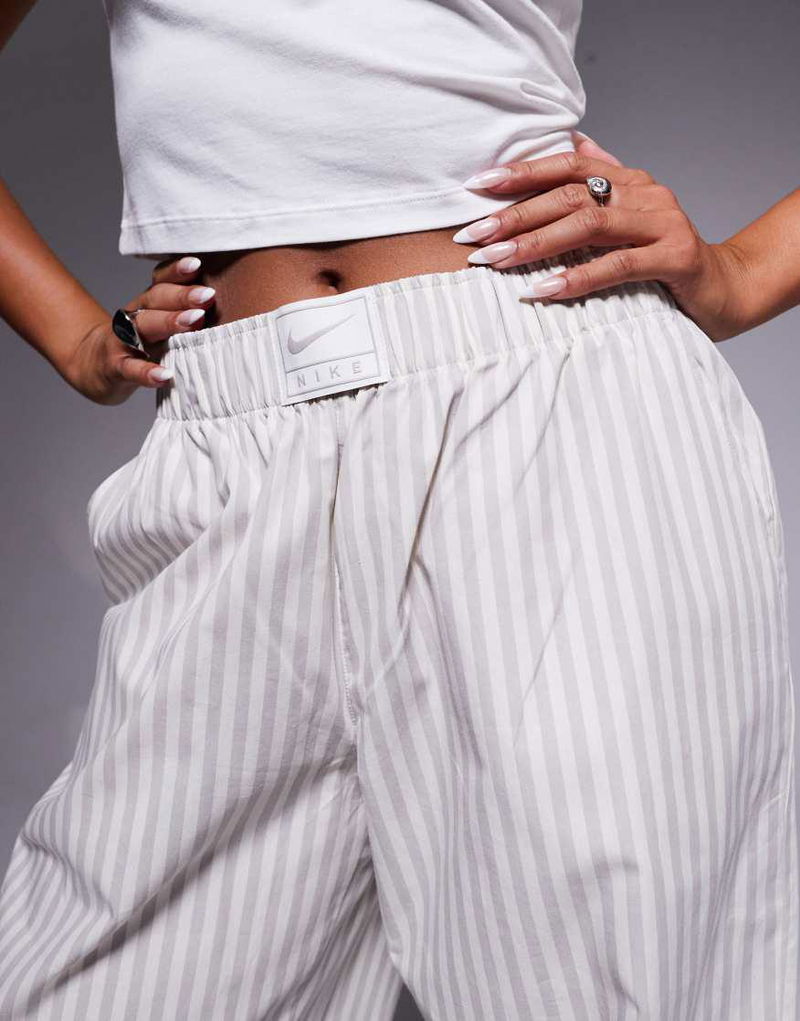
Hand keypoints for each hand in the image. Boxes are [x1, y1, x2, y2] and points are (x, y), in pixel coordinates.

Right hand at [62, 255, 215, 403]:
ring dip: (169, 322)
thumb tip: (228, 305)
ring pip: (143, 327)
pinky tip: (165, 376)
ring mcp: (122, 341)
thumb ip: (186, 314)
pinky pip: (131, 369)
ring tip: (195, 321)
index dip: (177, 271)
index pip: (161, 281)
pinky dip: (147, 372)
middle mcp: (135, 315)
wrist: (96, 367)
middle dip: (183, 295)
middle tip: (208, 295)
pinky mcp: (115, 367)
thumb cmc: (143, 346)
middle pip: (156, 299)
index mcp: (148, 303)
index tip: (198, 264)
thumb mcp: (161, 325)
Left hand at [454, 131, 748, 341]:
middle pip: (570, 196)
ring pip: (588, 225)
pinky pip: (617, 266)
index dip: (521, 172)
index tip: (477, 186)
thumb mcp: (629, 218)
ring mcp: (662, 223)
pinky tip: (542, 289)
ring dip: (535, 242)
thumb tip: (571, 141)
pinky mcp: (674, 257)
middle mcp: (645, 193)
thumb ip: (601, 186)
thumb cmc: (664, 257)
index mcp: (628, 180)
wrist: (724, 288)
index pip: (567, 165)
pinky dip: (576, 277)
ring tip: (496, 260)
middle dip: (515, 215)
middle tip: (474, 235)